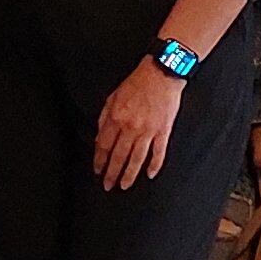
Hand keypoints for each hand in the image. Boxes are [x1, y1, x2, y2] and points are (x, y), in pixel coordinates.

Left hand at [92, 61, 183, 188]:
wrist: (161, 74)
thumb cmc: (137, 83)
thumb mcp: (112, 97)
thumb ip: (105, 118)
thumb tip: (99, 137)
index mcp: (116, 118)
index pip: (103, 145)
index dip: (99, 160)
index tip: (97, 170)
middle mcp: (131, 127)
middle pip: (119, 155)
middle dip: (111, 172)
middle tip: (107, 185)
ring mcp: (148, 130)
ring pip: (137, 158)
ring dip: (129, 174)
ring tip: (124, 185)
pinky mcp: (164, 130)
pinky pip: (159, 152)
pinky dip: (154, 165)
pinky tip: (149, 174)